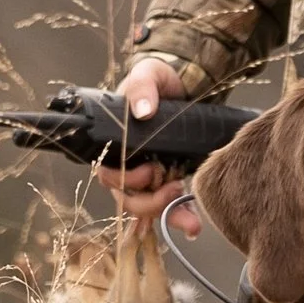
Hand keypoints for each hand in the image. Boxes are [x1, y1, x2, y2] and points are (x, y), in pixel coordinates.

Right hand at [95, 57, 199, 234]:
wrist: (184, 84)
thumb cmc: (158, 79)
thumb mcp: (148, 75)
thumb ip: (142, 87)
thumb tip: (142, 110)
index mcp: (117, 144)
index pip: (109, 175)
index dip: (125, 181)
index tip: (151, 171)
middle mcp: (129, 165)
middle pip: (128, 199)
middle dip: (150, 203)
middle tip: (175, 187)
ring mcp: (150, 176)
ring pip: (149, 209)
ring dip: (168, 215)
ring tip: (191, 219)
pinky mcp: (171, 180)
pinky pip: (171, 208)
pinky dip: (182, 219)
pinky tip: (194, 228)